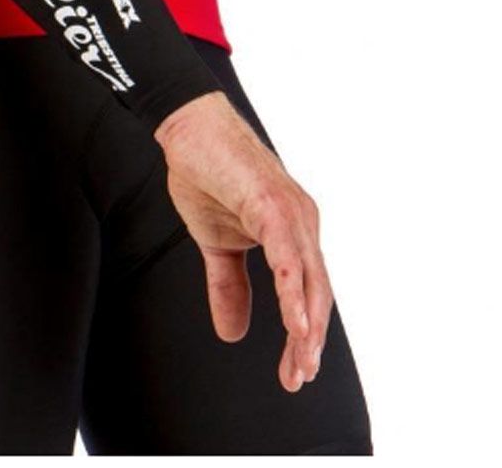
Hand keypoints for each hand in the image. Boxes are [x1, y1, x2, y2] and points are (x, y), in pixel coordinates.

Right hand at [154, 91, 332, 392]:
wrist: (188, 127)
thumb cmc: (203, 172)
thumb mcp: (214, 241)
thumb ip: (228, 284)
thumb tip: (233, 333)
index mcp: (291, 231)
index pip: (306, 292)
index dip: (304, 333)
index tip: (296, 371)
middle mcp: (301, 222)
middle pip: (317, 293)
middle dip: (310, 340)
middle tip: (299, 378)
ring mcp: (291, 212)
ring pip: (309, 280)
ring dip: (307, 327)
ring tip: (302, 364)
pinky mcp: (272, 203)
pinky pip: (289, 256)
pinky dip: (293, 293)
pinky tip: (295, 324)